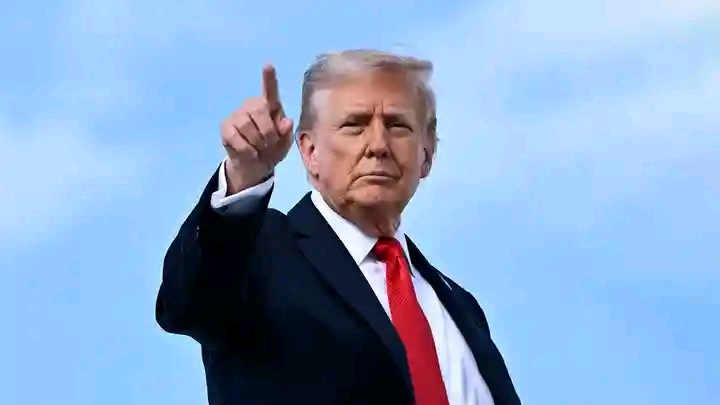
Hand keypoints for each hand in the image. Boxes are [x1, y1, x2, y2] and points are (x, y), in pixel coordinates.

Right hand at [220, 65, 293, 192]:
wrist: (254, 165)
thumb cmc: (272, 149)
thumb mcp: (284, 144)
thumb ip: (286, 133)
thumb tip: (287, 122)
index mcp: (270, 106)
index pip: (270, 90)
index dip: (269, 78)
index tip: (268, 65)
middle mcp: (252, 105)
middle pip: (259, 111)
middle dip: (268, 132)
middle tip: (270, 145)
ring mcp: (237, 115)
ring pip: (247, 125)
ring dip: (257, 143)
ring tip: (260, 150)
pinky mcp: (226, 127)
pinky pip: (236, 137)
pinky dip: (246, 150)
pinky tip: (250, 153)